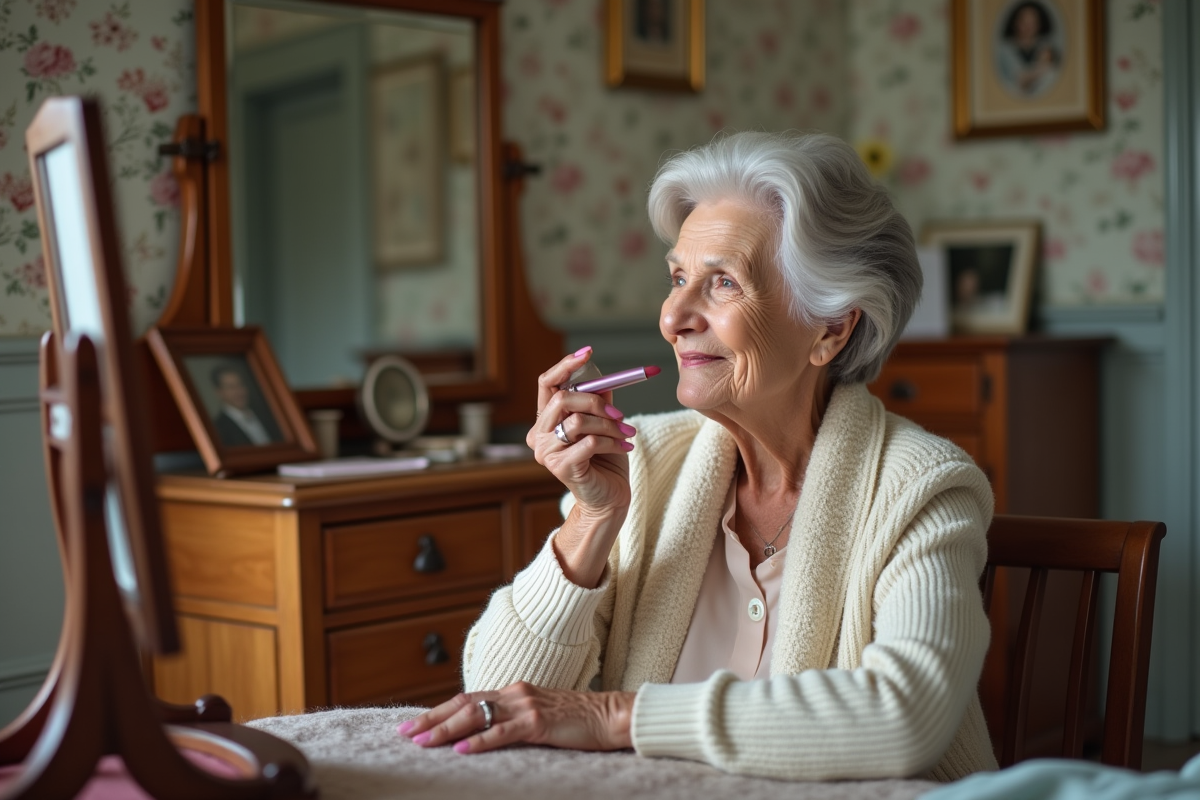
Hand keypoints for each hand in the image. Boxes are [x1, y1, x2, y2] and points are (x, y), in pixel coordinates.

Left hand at [397, 682, 635, 753]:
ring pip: (476, 715)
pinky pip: (502, 732)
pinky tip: (462, 749)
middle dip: (432, 719)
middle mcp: (515, 693)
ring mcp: (526, 705)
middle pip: (464, 703)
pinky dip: (479, 741)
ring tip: (423, 742)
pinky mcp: (539, 722)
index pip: (467, 699)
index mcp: (514, 691)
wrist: (611, 716)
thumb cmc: (578, 721)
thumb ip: (513, 720)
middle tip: (405, 733)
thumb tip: (484, 734)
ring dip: (446, 729)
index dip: (439, 711)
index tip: (415, 725)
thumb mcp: (539, 716)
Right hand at [527, 348, 635, 515]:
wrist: (609, 498)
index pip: (546, 384)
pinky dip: (613, 442)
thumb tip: (601, 373)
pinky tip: (625, 448)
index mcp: (546, 421)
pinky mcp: (561, 468)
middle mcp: (540, 435)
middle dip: (595, 402)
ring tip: (626, 435)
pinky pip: (590, 442)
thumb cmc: (604, 461)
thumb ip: (598, 400)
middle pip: (562, 400)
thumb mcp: (603, 423)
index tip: (587, 352)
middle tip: (618, 413)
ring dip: (609, 426)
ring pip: (578, 422)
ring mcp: (547, 453)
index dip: (565, 366)